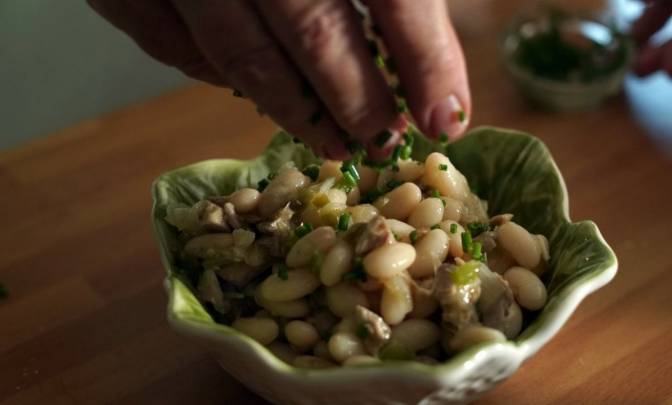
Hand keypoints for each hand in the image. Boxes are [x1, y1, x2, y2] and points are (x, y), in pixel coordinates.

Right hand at [88, 0, 470, 158]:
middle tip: (383, 140)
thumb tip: (431, 53)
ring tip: (333, 140)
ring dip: (293, 109)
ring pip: (241, 54)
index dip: (425, 62)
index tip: (445, 118)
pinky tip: (251, 91)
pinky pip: (171, 43)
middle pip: (316, 34)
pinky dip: (215, 75)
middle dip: (357, 101)